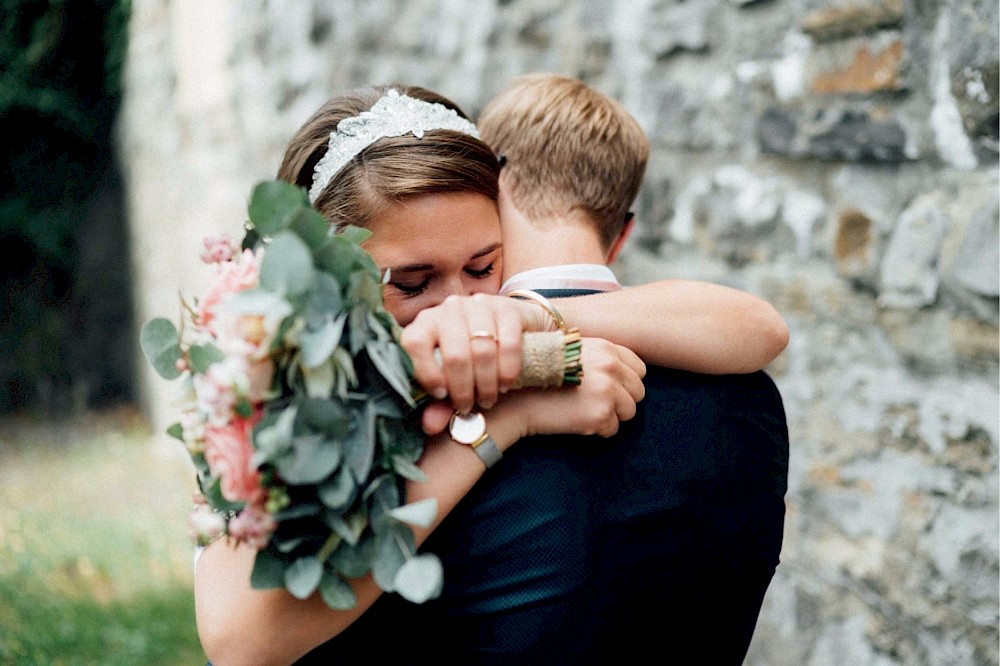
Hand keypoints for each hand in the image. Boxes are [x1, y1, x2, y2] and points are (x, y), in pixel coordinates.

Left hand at [401, 294, 547, 412]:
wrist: (511, 328)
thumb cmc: (471, 357)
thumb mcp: (452, 379)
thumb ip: (439, 404)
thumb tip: (431, 426)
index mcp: (425, 323)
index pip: (414, 343)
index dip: (426, 373)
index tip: (441, 395)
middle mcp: (449, 308)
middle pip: (454, 355)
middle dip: (463, 390)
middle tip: (469, 407)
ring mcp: (479, 304)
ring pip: (482, 351)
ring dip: (487, 384)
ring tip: (488, 399)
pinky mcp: (507, 308)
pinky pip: (508, 344)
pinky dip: (508, 371)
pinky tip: (506, 384)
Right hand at [502, 337, 645, 439]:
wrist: (516, 399)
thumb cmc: (540, 376)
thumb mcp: (572, 353)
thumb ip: (599, 358)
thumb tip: (623, 375)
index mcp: (606, 348)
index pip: (639, 369)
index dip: (626, 381)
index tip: (610, 388)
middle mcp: (611, 366)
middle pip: (638, 391)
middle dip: (622, 400)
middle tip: (596, 403)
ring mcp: (608, 390)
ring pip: (629, 412)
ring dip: (611, 416)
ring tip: (584, 411)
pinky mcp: (601, 414)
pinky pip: (613, 429)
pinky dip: (597, 430)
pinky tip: (576, 421)